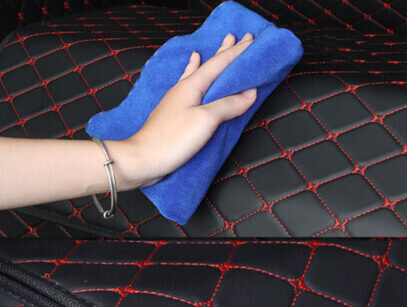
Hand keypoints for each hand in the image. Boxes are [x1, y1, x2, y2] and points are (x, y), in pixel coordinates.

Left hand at [115, 32, 256, 189]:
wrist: (144, 159)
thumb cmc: (172, 139)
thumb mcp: (206, 120)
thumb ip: (228, 105)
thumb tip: (249, 94)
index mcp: (192, 86)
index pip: (219, 64)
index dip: (237, 52)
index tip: (251, 41)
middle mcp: (184, 89)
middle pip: (209, 65)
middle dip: (225, 51)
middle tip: (238, 37)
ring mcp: (178, 101)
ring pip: (200, 74)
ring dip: (211, 61)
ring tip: (219, 48)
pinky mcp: (175, 115)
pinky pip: (190, 87)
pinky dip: (194, 74)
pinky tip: (191, 70)